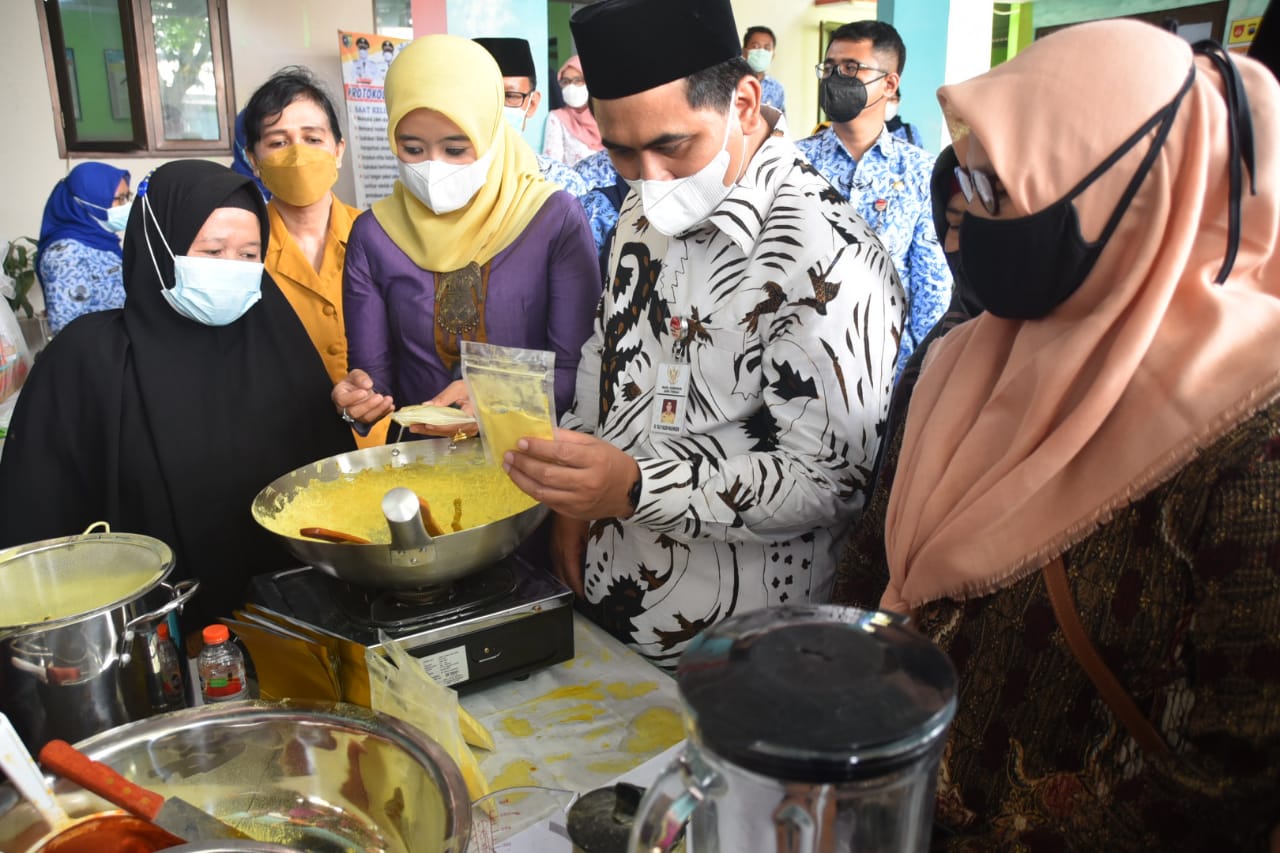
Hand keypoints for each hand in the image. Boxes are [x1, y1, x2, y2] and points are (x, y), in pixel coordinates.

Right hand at [332, 369, 393, 424]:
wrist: (361, 388)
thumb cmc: (355, 381)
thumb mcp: (356, 374)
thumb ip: (360, 377)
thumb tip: (367, 385)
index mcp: (339, 395)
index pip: (342, 400)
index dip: (353, 398)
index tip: (364, 392)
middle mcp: (345, 409)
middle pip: (354, 412)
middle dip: (368, 405)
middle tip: (379, 396)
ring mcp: (355, 416)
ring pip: (365, 418)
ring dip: (379, 410)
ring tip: (388, 400)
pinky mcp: (366, 419)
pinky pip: (375, 420)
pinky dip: (384, 413)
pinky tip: (391, 406)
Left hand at [408, 380, 479, 436]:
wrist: (484, 392)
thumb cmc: (474, 387)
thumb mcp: (459, 388)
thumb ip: (444, 397)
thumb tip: (427, 405)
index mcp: (475, 413)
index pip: (457, 423)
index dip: (441, 425)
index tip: (427, 424)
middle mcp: (473, 425)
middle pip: (449, 430)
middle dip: (430, 429)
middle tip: (413, 426)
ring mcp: (469, 429)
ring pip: (447, 433)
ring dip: (430, 430)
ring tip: (415, 427)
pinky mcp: (464, 430)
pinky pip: (449, 431)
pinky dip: (436, 428)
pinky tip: (424, 426)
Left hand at [503, 429, 638, 521]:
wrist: (629, 492)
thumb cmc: (611, 462)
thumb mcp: (595, 443)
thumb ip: (568, 438)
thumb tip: (542, 432)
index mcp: (594, 460)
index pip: (560, 453)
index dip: (538, 448)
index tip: (520, 442)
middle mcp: (586, 482)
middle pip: (547, 474)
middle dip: (524, 464)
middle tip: (509, 455)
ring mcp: (579, 501)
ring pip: (542, 492)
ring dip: (521, 479)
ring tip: (509, 468)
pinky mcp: (573, 513)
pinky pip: (547, 502)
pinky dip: (532, 490)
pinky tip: (523, 480)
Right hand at [549, 513, 588, 596]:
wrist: (569, 497)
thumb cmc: (581, 513)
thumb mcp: (588, 533)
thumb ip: (588, 551)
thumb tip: (590, 567)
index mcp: (567, 548)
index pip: (571, 574)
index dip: (577, 587)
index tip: (584, 596)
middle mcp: (557, 549)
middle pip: (561, 575)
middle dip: (570, 586)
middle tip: (580, 597)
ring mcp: (554, 545)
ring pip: (557, 568)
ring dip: (564, 579)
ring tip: (573, 588)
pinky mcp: (554, 541)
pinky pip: (556, 560)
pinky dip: (562, 569)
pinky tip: (567, 572)